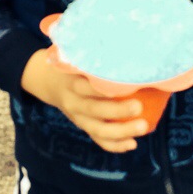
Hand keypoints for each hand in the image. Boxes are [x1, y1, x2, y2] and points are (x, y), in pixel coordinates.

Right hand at [21, 50, 147, 152]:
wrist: (48, 82)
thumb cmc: (74, 65)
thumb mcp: (77, 57)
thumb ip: (95, 56)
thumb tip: (132, 48)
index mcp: (71, 81)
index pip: (85, 86)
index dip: (101, 89)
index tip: (123, 85)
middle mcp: (73, 101)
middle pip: (93, 109)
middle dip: (117, 111)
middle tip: (138, 107)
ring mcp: (77, 117)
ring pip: (97, 129)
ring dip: (120, 132)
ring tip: (143, 128)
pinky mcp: (83, 127)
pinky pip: (98, 140)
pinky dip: (115, 145)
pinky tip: (132, 144)